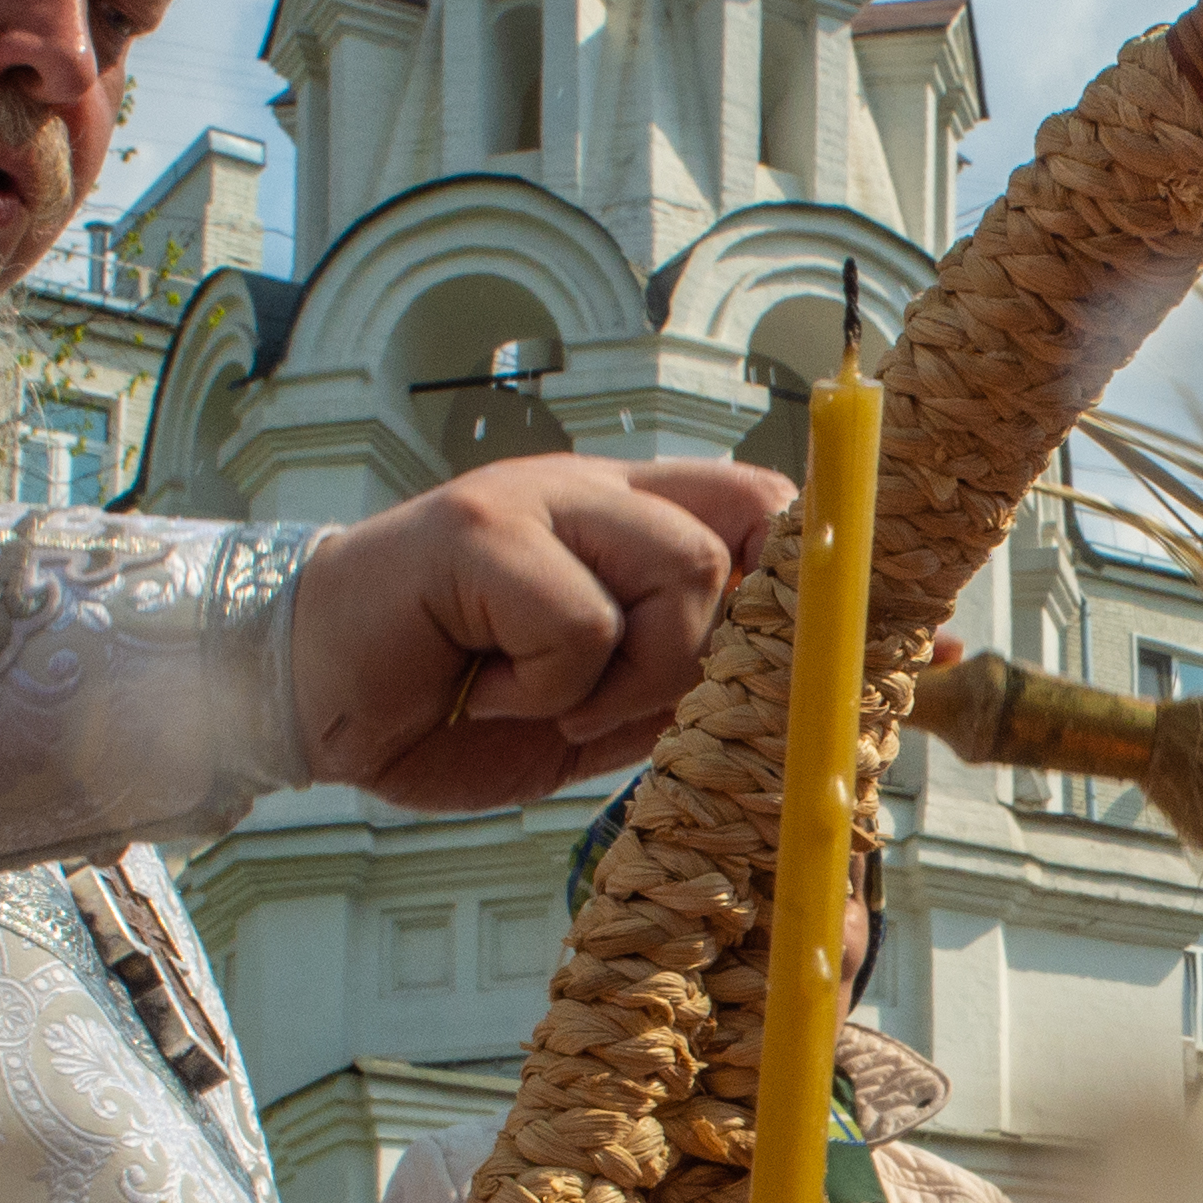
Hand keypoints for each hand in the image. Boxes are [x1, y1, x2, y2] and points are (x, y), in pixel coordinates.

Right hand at [288, 454, 793, 806]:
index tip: (892, 644)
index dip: (824, 575)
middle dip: (721, 641)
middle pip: (751, 522)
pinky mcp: (478, 531)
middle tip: (631, 699)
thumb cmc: (451, 705)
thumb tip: (803, 698)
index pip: (768, 505)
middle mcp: (595, 491)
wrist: (310, 701)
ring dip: (627, 674)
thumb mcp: (598, 711)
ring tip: (542, 700)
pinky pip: (581, 618)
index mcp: (632, 521)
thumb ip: (685, 687)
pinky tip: (481, 689)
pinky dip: (545, 686)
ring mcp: (536, 499)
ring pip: (682, 568)